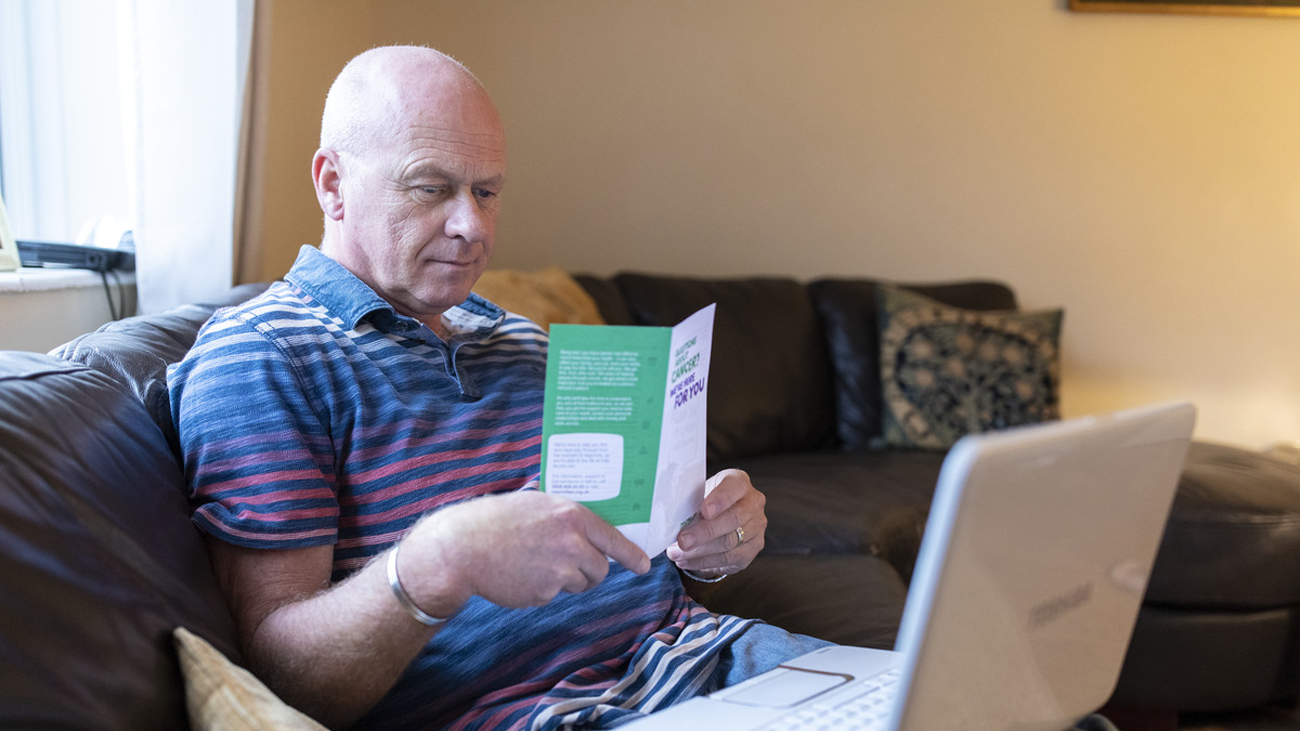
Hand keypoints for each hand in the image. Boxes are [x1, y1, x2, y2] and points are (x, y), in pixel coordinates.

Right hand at [399, 491, 650, 613]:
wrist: (462, 548)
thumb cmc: (495, 520)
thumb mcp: (536, 504)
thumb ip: (565, 516)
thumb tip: (589, 528)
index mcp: (572, 516)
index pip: (614, 539)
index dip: (632, 555)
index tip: (643, 566)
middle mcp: (572, 543)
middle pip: (601, 569)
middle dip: (590, 571)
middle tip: (569, 564)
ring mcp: (559, 571)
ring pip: (579, 584)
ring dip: (565, 579)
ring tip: (535, 563)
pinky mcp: (544, 593)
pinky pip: (553, 594)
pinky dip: (542, 588)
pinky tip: (521, 574)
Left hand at [666, 469, 765, 577]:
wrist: (721, 515)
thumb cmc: (706, 501)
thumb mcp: (700, 493)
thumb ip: (692, 502)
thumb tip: (670, 518)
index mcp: (739, 482)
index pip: (733, 488)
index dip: (719, 500)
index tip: (704, 511)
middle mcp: (753, 503)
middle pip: (732, 519)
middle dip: (704, 533)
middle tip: (682, 541)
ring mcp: (756, 527)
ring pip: (729, 543)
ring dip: (699, 552)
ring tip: (677, 554)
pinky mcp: (752, 549)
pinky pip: (729, 560)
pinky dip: (704, 562)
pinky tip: (688, 561)